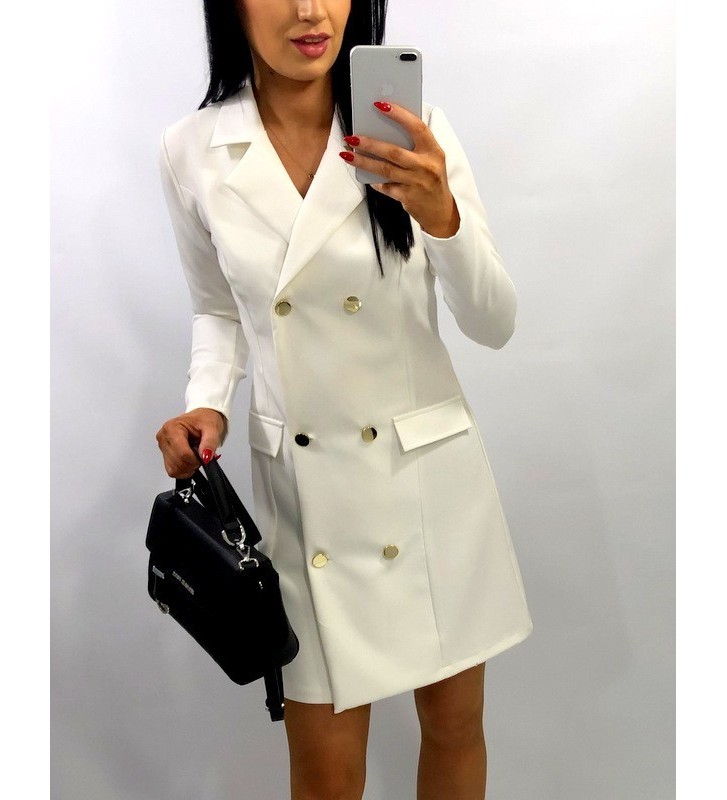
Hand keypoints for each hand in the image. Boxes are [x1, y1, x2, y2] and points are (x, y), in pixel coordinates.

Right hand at [155, 407, 227, 478]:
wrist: (202, 418)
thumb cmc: (205, 419)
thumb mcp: (212, 428)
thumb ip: (210, 443)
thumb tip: (205, 456)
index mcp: (172, 428)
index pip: (182, 453)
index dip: (196, 459)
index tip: (204, 456)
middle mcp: (164, 437)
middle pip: (177, 463)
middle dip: (193, 464)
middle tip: (201, 455)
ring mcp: (163, 446)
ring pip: (173, 469)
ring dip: (188, 468)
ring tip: (195, 455)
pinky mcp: (165, 454)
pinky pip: (172, 470)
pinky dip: (183, 470)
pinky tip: (190, 460)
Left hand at [340, 101, 460, 237]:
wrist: (440, 210)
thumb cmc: (432, 179)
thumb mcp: (431, 159)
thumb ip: (415, 145)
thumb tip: (385, 130)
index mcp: (434, 151)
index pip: (417, 128)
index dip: (399, 115)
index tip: (380, 105)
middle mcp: (426, 166)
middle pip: (394, 152)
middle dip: (370, 143)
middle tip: (351, 137)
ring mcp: (416, 183)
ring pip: (385, 170)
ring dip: (364, 161)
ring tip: (347, 154)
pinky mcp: (407, 197)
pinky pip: (385, 187)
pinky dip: (374, 181)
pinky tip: (364, 174)